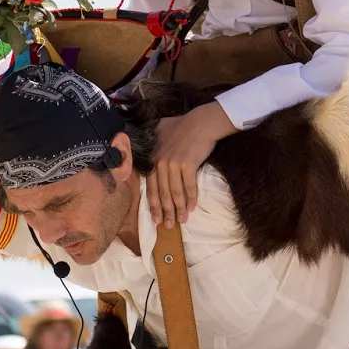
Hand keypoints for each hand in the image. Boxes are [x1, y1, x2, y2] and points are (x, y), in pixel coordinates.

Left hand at [148, 102, 234, 228]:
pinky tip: (191, 208)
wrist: (201, 122)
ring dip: (178, 209)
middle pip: (161, 193)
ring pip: (175, 193)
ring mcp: (173, 164)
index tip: (155, 219)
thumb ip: (152, 147)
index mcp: (152, 158)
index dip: (153, 205)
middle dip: (165, 212)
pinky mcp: (187, 165)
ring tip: (181, 221)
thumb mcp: (160, 134)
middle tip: (168, 226)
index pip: (150, 187)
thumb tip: (148, 158)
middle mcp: (159, 163)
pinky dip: (190, 199)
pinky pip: (188, 187)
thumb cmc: (182, 126)